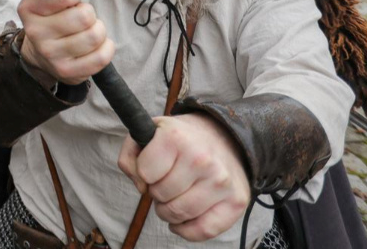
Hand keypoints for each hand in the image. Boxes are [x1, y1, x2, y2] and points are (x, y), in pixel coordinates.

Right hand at [17, 0, 113, 85]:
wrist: (40, 51)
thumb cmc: (51, 13)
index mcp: (29, 8)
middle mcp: (35, 33)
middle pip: (84, 16)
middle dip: (89, 13)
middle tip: (80, 17)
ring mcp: (50, 55)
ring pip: (95, 36)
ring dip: (98, 29)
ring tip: (87, 30)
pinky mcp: (66, 73)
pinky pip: (101, 58)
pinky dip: (106, 47)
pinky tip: (96, 45)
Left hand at [117, 113, 251, 240]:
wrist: (222, 138)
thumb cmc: (180, 140)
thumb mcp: (148, 134)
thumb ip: (130, 158)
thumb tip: (141, 187)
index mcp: (177, 137)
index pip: (145, 173)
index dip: (143, 174)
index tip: (153, 168)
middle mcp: (202, 159)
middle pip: (161, 195)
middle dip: (156, 193)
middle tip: (165, 183)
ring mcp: (221, 182)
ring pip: (179, 214)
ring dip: (169, 212)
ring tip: (174, 197)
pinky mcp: (236, 202)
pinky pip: (203, 231)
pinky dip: (187, 230)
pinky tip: (183, 219)